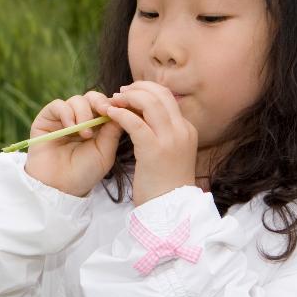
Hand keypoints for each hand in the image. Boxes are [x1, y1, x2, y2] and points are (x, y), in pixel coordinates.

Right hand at [24, 90, 122, 195]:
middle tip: (104, 112)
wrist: (60, 186)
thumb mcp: (105, 152)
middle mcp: (80, 119)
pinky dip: (66, 113)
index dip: (113, 104)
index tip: (120, 109)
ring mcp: (63, 118)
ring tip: (85, 134)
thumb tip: (123, 109)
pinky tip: (70, 127)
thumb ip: (113, 130)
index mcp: (98, 126)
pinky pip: (58, 105)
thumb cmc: (84, 172)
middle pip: (92, 97)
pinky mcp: (47, 118)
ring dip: (83, 113)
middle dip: (100, 103)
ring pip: (77, 100)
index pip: (107, 105)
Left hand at [104, 81, 197, 204]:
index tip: (129, 94)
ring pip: (149, 102)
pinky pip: (135, 122)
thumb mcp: (170, 153)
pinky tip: (109, 114)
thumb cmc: (164, 184)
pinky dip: (121, 114)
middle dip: (137, 88)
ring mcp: (171, 139)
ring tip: (112, 101)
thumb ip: (162, 134)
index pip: (167, 97)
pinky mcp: (154, 149)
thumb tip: (144, 118)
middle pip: (160, 93)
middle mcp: (182, 130)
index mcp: (186, 129)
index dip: (146, 91)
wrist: (170, 208)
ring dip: (128, 97)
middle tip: (119, 93)